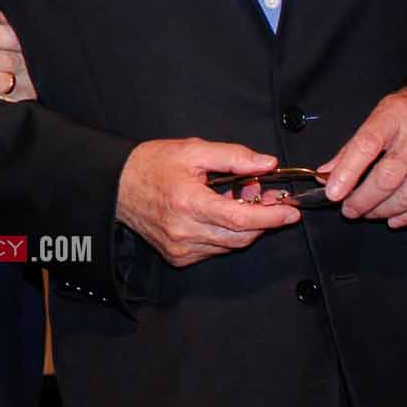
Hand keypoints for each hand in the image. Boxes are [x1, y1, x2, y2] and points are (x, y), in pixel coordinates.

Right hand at [115, 138, 303, 267]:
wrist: (116, 185)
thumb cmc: (151, 165)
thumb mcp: (193, 150)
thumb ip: (233, 156)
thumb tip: (267, 164)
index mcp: (189, 203)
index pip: (242, 218)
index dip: (271, 216)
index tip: (290, 211)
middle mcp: (185, 231)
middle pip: (241, 236)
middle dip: (260, 219)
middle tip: (262, 196)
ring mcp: (181, 248)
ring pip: (230, 244)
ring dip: (243, 226)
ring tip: (234, 200)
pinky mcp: (178, 256)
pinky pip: (214, 249)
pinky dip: (224, 234)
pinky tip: (215, 215)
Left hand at [321, 79, 406, 226]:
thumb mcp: (380, 115)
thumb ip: (353, 146)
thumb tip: (326, 174)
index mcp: (394, 116)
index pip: (366, 146)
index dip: (347, 172)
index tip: (332, 193)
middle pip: (388, 177)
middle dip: (363, 199)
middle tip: (348, 210)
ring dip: (384, 210)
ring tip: (369, 213)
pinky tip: (394, 218)